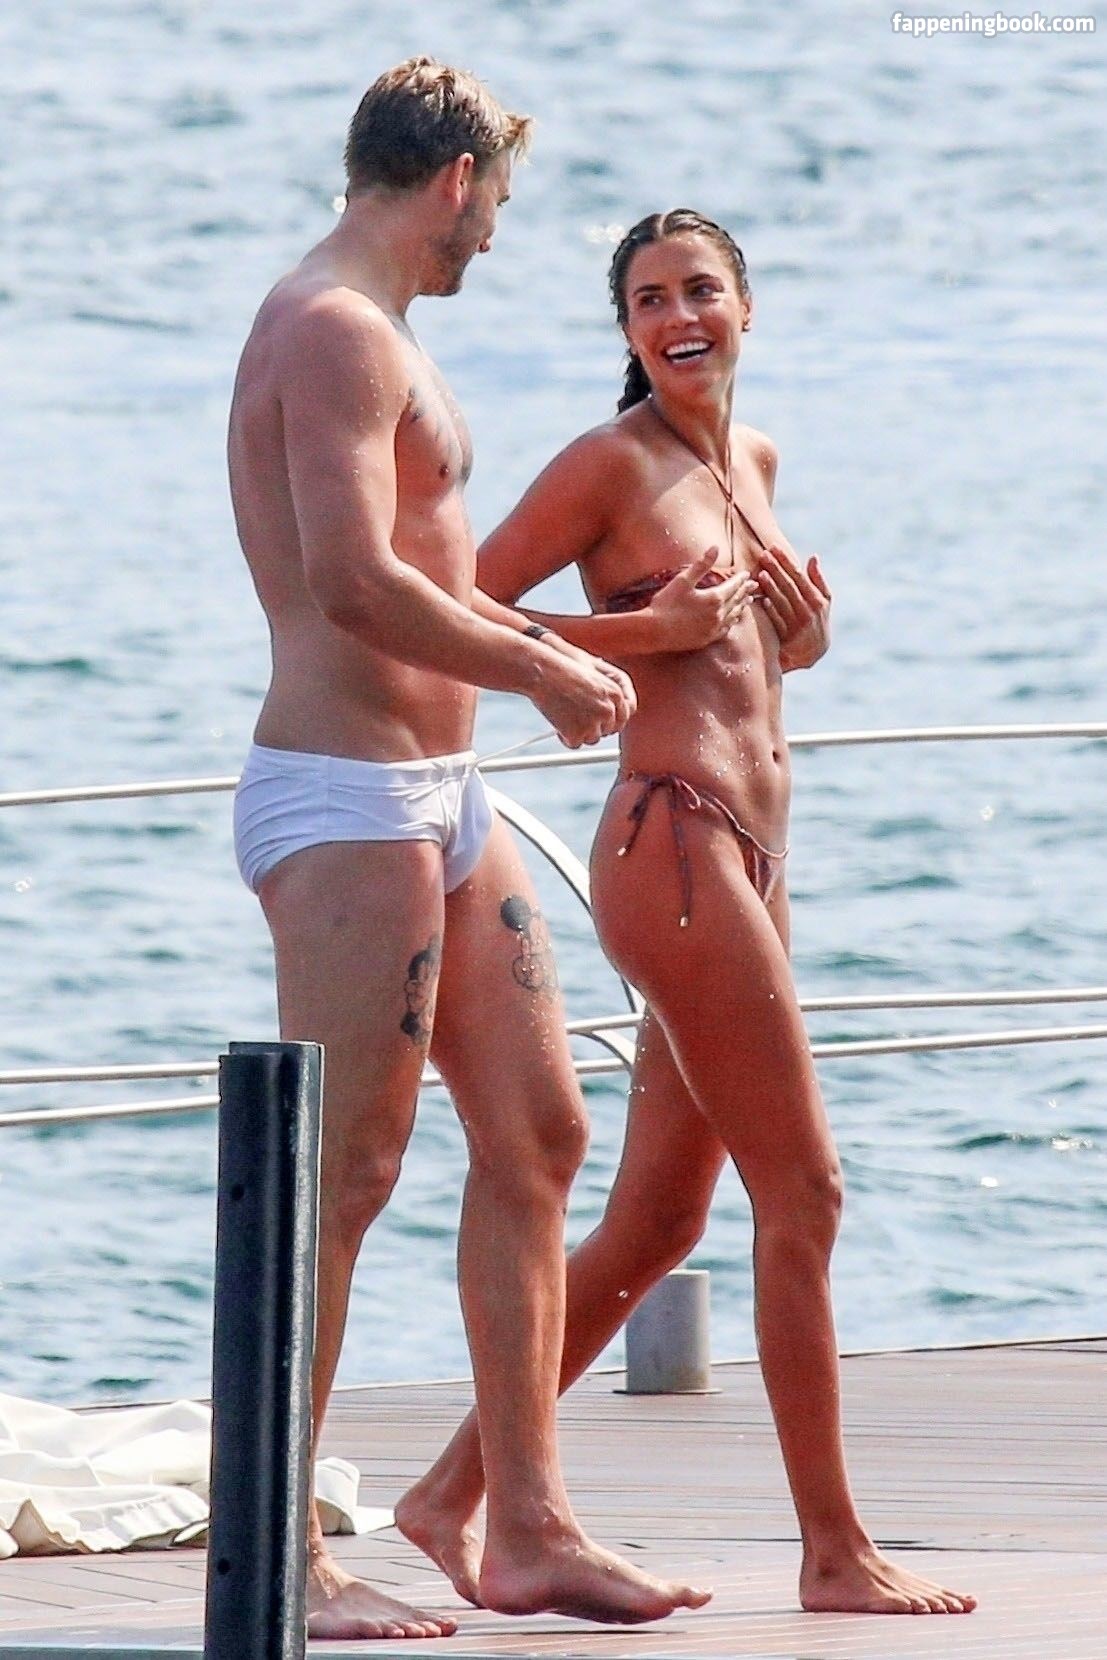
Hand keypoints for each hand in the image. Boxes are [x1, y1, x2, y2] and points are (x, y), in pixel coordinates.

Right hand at [529, 639, 636, 747]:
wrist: (543, 672)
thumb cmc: (562, 670)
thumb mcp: (592, 677)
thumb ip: (605, 695)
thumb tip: (606, 714)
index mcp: (615, 694)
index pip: (623, 718)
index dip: (610, 722)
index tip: (601, 724)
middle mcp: (608, 710)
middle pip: (607, 730)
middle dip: (593, 727)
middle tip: (577, 720)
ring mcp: (593, 723)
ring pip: (592, 739)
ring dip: (579, 732)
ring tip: (565, 716)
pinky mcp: (577, 733)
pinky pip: (575, 744)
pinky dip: (565, 738)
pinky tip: (558, 724)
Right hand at [648, 548, 758, 651]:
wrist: (655, 631)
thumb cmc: (666, 604)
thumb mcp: (683, 580)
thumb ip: (702, 564)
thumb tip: (715, 547)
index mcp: (714, 598)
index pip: (733, 586)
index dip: (740, 579)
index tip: (747, 574)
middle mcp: (718, 614)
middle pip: (736, 600)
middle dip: (745, 591)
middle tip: (754, 585)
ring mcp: (714, 628)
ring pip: (734, 615)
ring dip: (741, 606)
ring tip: (748, 600)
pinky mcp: (707, 639)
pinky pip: (726, 629)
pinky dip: (732, 621)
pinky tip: (733, 619)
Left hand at [755, 546, 830, 670]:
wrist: (812, 653)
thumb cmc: (816, 620)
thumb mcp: (823, 602)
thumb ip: (817, 580)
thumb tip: (813, 557)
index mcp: (817, 599)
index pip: (799, 576)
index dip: (785, 561)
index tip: (773, 548)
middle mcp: (809, 611)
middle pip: (790, 586)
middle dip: (776, 569)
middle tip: (763, 555)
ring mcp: (799, 625)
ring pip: (783, 602)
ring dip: (772, 588)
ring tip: (761, 574)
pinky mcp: (788, 638)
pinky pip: (778, 621)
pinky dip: (771, 611)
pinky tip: (762, 600)